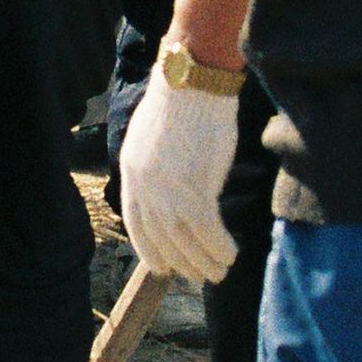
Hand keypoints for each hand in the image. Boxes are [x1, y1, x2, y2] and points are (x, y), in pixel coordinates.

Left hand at [116, 73, 241, 281]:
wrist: (192, 85)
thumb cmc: (181, 104)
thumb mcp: (153, 139)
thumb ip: (156, 169)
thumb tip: (173, 192)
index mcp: (131, 174)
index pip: (136, 224)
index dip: (150, 250)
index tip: (163, 266)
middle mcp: (145, 188)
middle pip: (163, 239)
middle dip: (182, 263)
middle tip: (200, 275)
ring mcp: (168, 192)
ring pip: (186, 242)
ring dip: (205, 261)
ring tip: (220, 271)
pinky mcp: (195, 191)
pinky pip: (208, 232)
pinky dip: (220, 247)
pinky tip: (231, 253)